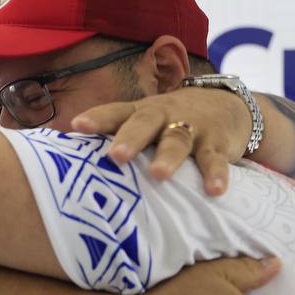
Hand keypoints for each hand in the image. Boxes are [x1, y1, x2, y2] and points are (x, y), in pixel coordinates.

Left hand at [71, 85, 251, 194]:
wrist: (226, 103)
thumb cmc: (169, 121)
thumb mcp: (143, 122)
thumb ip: (115, 139)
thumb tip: (67, 167)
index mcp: (140, 112)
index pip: (115, 112)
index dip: (97, 118)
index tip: (76, 126)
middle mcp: (163, 116)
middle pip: (144, 123)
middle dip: (130, 138)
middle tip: (116, 156)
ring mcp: (191, 128)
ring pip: (178, 140)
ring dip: (168, 157)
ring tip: (158, 175)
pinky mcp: (216, 143)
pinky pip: (214, 159)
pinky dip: (215, 175)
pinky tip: (214, 192)